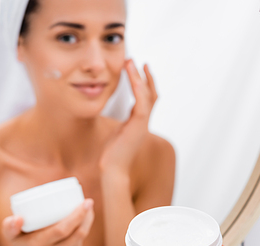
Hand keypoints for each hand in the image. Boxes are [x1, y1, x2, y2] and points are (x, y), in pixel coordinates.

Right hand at [2, 199, 94, 245]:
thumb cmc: (21, 243)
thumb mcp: (11, 236)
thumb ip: (9, 226)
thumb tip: (18, 218)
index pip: (62, 230)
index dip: (77, 216)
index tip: (85, 202)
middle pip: (76, 234)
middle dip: (85, 217)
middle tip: (88, 202)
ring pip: (80, 239)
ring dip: (87, 223)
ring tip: (88, 209)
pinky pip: (79, 244)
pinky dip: (83, 231)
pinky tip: (85, 221)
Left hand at [99, 60, 157, 175]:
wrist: (113, 170)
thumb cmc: (111, 156)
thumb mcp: (113, 134)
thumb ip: (115, 123)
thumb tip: (107, 116)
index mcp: (138, 124)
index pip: (146, 100)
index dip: (144, 84)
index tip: (137, 70)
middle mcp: (144, 122)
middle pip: (152, 95)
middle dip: (146, 77)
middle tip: (138, 62)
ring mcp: (143, 123)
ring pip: (147, 95)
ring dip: (140, 77)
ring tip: (132, 63)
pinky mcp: (139, 125)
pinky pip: (142, 101)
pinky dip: (139, 87)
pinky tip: (133, 76)